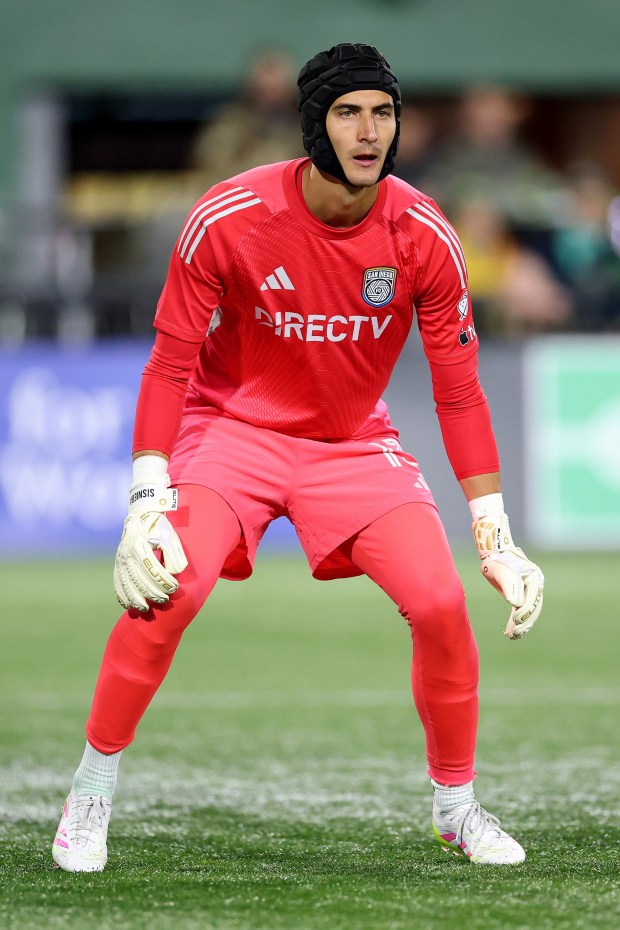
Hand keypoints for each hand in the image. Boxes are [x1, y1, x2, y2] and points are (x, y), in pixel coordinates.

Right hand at [113, 457, 187, 610]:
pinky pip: (117, 584)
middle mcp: (127, 553)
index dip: (164, 581)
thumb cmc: (159, 527)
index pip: (153, 569)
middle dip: (153, 593)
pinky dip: (123, 596)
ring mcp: (120, 559)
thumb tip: (174, 573)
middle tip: (164, 600)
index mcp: (141, 544)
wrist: (141, 516)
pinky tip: (130, 605)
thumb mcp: (169, 535)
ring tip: (146, 608)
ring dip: (136, 599)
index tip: (174, 588)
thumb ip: (174, 554)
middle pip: (139, 580)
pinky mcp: (118, 564)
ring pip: (126, 585)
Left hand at [473, 513, 543, 639]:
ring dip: (522, 625)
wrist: (495, 552)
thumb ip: (510, 586)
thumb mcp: (502, 572)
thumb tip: (515, 604)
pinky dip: (518, 620)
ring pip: (529, 611)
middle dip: (523, 623)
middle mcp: (536, 584)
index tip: (515, 622)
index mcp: (534, 578)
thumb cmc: (498, 560)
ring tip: (512, 636)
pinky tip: (513, 630)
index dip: (523, 612)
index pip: (531, 600)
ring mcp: (531, 589)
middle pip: (532, 608)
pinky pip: (523, 609)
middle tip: (513, 635)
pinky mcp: (523, 593)